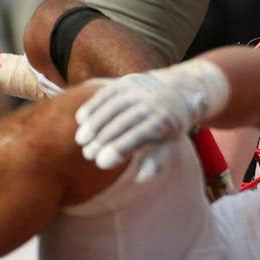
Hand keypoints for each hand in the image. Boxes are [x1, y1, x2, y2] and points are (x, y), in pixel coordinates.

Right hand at [73, 59, 230, 172]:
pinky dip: (92, 106)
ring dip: (93, 124)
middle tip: (88, 154)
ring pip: (110, 108)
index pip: (137, 136)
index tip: (101, 163)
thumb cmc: (169, 124)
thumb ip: (156, 161)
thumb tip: (140, 178)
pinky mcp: (127, 81)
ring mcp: (138, 90)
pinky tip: (81, 120)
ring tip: (81, 140)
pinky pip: (105, 94)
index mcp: (163, 121)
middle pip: (121, 123)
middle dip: (101, 140)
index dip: (117, 150)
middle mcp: (151, 103)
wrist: (178, 90)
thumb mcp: (169, 143)